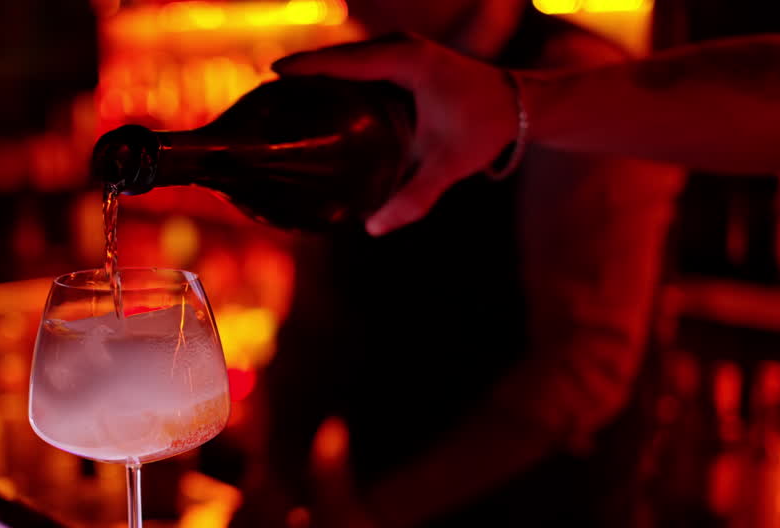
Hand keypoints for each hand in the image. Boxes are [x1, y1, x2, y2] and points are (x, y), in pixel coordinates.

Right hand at [273, 33, 517, 235]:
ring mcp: (399, 48)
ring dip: (313, 71)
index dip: (309, 67)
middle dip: (300, 70)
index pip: (348, 61)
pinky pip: (356, 62)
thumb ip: (414, 197)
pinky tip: (309, 98)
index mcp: (409, 62)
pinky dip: (332, 75)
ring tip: (275, 96)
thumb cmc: (485, 127)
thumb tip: (374, 228)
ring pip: (344, 57)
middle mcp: (401, 47)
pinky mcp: (398, 57)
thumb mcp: (449, 164)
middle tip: (261, 94)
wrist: (518, 103)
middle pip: (337, 55)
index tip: (272, 75)